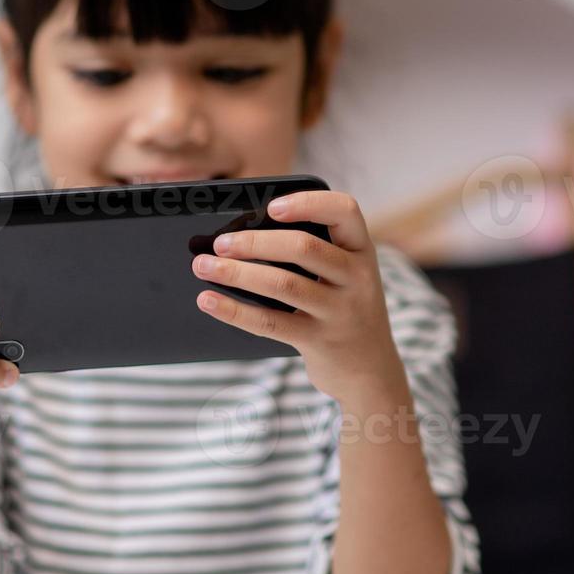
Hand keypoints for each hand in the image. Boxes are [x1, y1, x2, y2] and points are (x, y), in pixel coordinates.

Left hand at [191, 190, 404, 409]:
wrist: (370, 371)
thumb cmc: (344, 311)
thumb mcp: (344, 276)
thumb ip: (312, 253)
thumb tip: (242, 235)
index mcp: (361, 251)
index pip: (344, 211)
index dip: (308, 203)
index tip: (271, 207)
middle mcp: (356, 278)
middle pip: (303, 247)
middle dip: (254, 242)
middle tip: (219, 243)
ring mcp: (339, 312)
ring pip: (282, 284)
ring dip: (236, 273)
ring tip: (203, 266)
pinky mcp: (318, 341)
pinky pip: (270, 322)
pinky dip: (234, 310)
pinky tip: (209, 301)